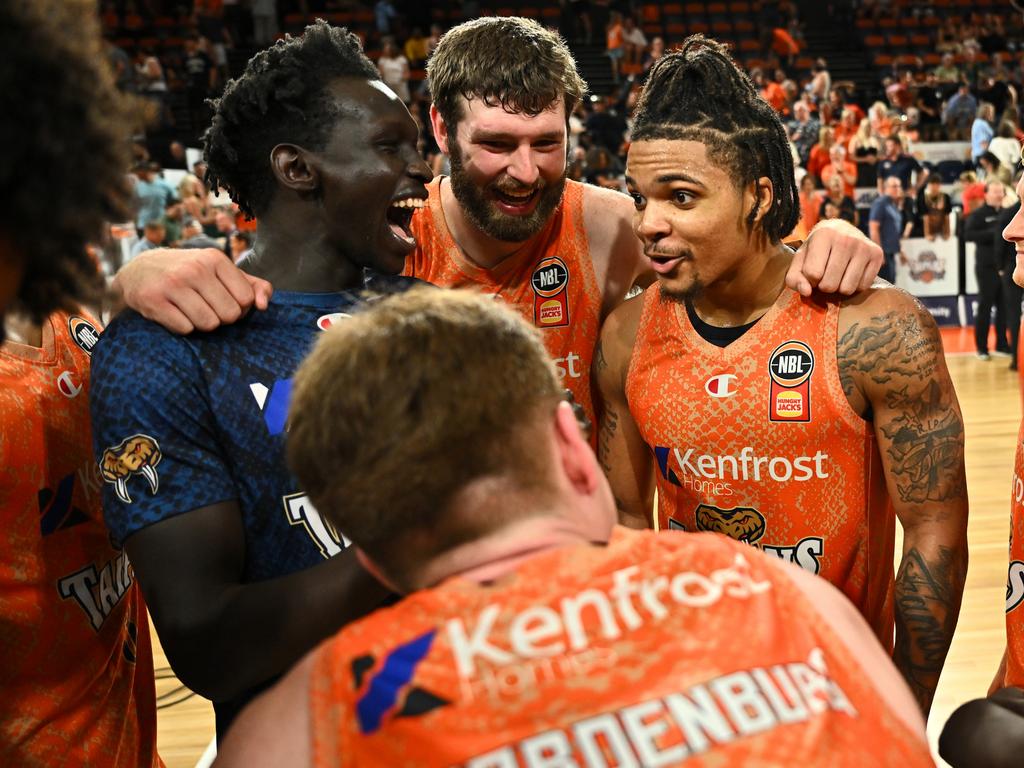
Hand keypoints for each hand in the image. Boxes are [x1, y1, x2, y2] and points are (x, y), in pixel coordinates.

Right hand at [113, 248, 272, 333]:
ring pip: (209, 324)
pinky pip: (185, 329)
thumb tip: (263, 305)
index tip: (224, 300)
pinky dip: (183, 327)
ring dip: (202, 324)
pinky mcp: (153, 300)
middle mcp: (194, 269)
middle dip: (221, 317)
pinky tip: (174, 313)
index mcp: (215, 259)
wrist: (139, 270)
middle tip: (206, 306)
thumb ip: (253, 286)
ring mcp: (172, 284)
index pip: (246, 299)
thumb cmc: (190, 274)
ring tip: (191, 310)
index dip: (239, 307)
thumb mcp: (221, 272)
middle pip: (229, 315)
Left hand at [785, 218, 883, 295]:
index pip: (813, 274)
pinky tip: (850, 273)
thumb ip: (794, 278)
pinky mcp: (877, 255)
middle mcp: (846, 239)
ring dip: (839, 287)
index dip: (810, 279)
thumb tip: (806, 292)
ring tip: (837, 274)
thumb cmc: (817, 249)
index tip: (813, 271)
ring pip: (847, 289)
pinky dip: (854, 286)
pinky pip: (862, 287)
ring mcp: (864, 247)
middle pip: (830, 285)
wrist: (840, 230)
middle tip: (826, 274)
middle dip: (824, 285)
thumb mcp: (800, 260)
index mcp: (824, 235)